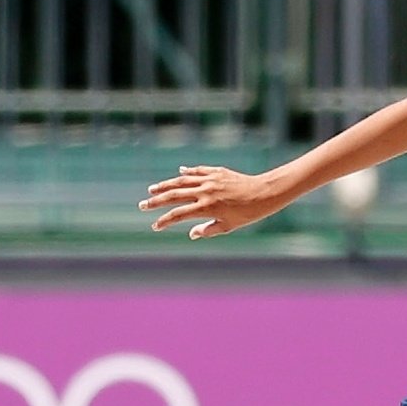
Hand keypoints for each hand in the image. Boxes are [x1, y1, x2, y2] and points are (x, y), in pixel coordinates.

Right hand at [140, 166, 279, 239]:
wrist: (264, 193)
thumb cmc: (248, 213)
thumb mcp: (227, 226)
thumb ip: (207, 230)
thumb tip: (191, 234)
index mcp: (206, 207)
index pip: (178, 215)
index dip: (164, 221)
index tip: (155, 226)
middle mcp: (205, 192)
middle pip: (174, 196)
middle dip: (156, 201)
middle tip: (142, 205)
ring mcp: (210, 180)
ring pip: (181, 181)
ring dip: (165, 185)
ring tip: (152, 189)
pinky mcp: (217, 171)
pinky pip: (198, 171)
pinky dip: (187, 172)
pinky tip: (179, 172)